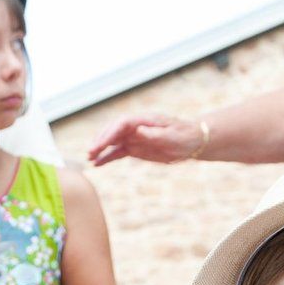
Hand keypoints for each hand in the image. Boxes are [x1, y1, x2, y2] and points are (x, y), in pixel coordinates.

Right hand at [86, 113, 206, 166]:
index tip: (100, 145)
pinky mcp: (135, 147)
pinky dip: (107, 157)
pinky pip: (118, 152)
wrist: (193, 142)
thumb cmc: (185, 136)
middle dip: (100, 141)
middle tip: (90, 153)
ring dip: (100, 149)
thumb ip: (155, 134)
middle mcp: (136, 127)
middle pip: (113, 131)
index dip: (109, 133)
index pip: (121, 124)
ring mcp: (134, 137)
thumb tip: (138, 130)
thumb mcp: (172, 136)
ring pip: (112, 141)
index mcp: (144, 120)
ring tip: (90, 159)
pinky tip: (97, 164)